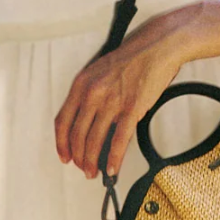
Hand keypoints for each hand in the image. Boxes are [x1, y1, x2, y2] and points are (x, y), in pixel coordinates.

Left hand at [55, 13, 188, 180]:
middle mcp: (92, 94)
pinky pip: (119, 140)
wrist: (157, 46)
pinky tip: (113, 168)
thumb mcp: (100, 72)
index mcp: (81, 84)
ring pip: (94, 141)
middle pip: (77, 135)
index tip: (64, 155)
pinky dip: (114, 158)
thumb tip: (88, 123)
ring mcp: (111, 102)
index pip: (62, 121)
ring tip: (94, 172)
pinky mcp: (131, 109)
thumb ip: (90, 95)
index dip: (61, 143)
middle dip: (78, 157)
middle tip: (82, 168)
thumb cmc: (132, 57)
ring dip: (92, 162)